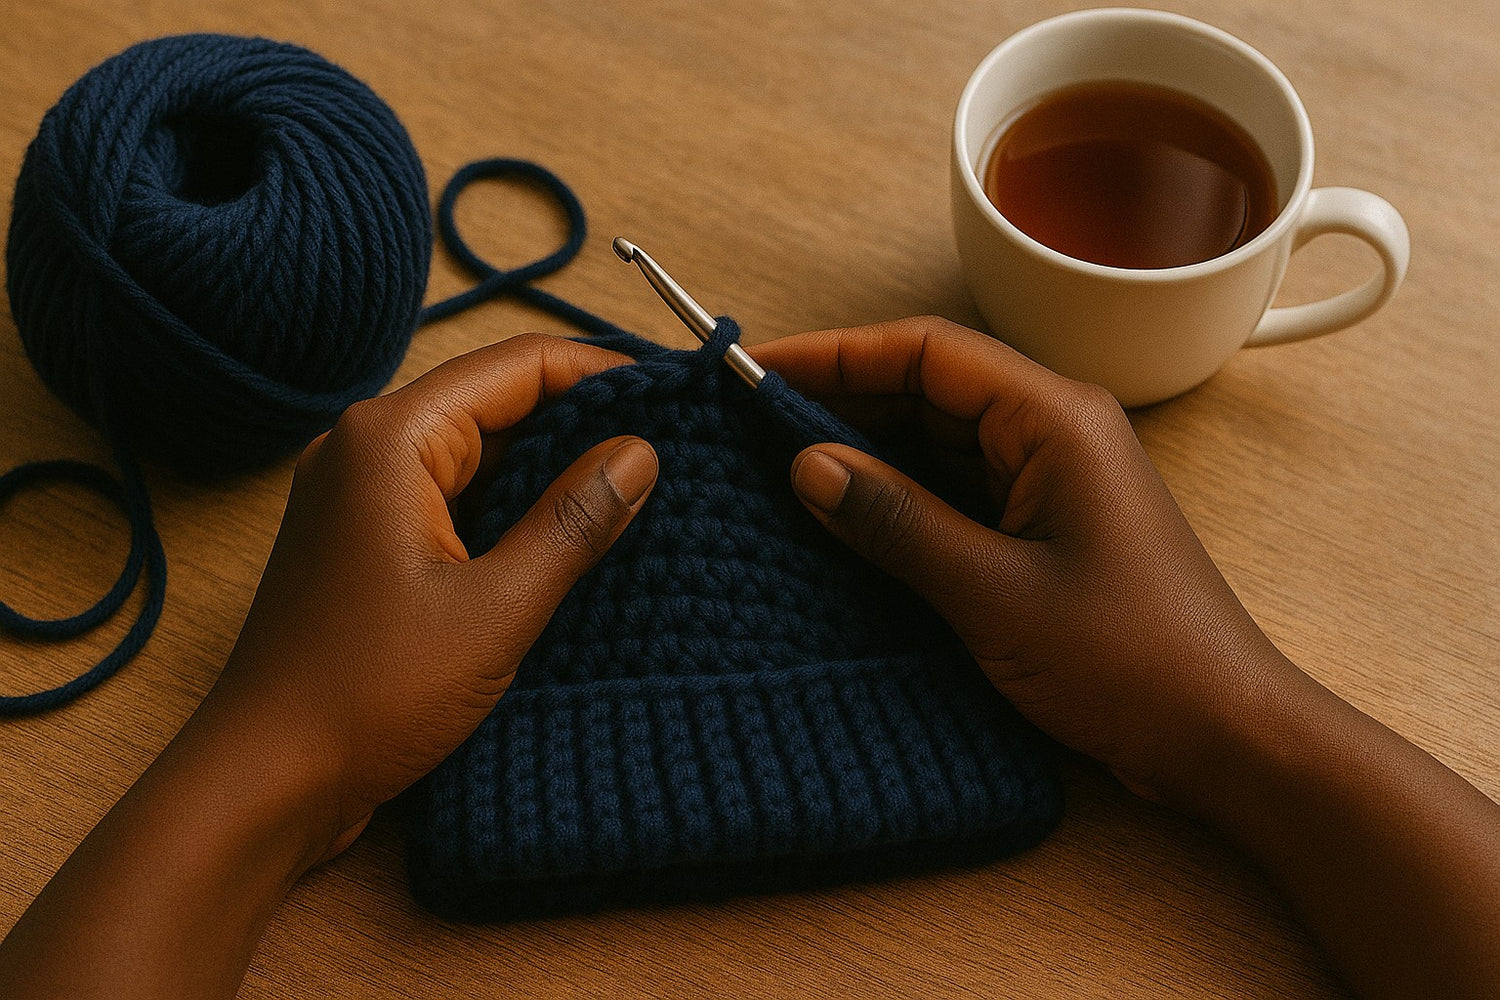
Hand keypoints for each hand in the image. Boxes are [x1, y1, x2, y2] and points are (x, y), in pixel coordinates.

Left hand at [211, 333, 658, 855]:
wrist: (267, 780)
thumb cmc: (368, 693)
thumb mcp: (496, 607)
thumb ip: (572, 520)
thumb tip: (639, 453)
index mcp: (391, 439)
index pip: (518, 367)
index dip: (601, 377)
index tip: (674, 400)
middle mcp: (366, 448)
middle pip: (497, 404)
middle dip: (582, 425)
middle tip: (670, 452)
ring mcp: (360, 496)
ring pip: (478, 456)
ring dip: (549, 473)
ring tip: (636, 496)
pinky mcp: (366, 542)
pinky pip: (453, 501)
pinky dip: (509, 512)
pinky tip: (568, 540)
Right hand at [753, 316, 1295, 800]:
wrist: (1219, 735)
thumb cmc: (1128, 660)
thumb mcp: (993, 593)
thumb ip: (896, 522)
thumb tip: (806, 465)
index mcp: (1054, 419)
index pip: (927, 352)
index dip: (834, 353)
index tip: (754, 372)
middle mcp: (1053, 431)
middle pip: (928, 388)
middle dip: (839, 401)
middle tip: (747, 426)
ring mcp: (1050, 479)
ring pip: (937, 440)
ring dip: (864, 452)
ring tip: (774, 470)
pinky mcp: (1043, 526)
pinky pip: (956, 489)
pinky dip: (898, 498)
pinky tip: (841, 519)